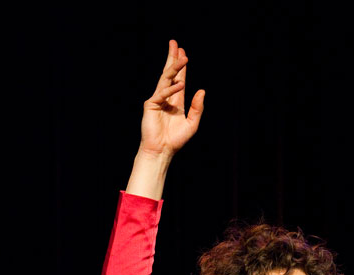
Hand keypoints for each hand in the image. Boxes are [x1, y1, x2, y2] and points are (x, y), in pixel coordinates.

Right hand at [138, 39, 203, 159]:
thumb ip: (197, 107)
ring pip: (166, 79)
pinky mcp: (151, 105)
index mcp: (176, 101)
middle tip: (176, 44)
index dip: (181, 67)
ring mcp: (158, 99)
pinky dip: (171, 89)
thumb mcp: (192, 123)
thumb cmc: (175, 140)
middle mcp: (166, 97)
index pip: (179, 79)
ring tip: (182, 57)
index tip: (183, 52)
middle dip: (173, 59)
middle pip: (170, 74)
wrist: (162, 150)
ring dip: (174, 68)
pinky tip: (180, 84)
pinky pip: (162, 93)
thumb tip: (202, 90)